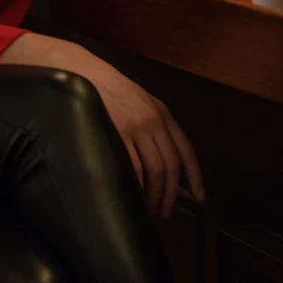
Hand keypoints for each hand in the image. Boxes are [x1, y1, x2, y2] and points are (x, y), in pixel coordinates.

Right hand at [0, 34, 202, 217]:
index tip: (199, 196)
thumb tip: (166, 160)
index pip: (186, 150)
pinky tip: (134, 197)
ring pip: (155, 170)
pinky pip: (133, 167)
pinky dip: (137, 187)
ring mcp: (135, 127)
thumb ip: (156, 124)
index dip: (195, 176)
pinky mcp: (116, 133)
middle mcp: (154, 121)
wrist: (83, 72)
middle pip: (171, 166)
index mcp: (163, 114)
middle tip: (165, 211)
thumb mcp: (141, 101)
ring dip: (155, 194)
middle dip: (170, 193)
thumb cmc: (111, 89)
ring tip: (149, 208)